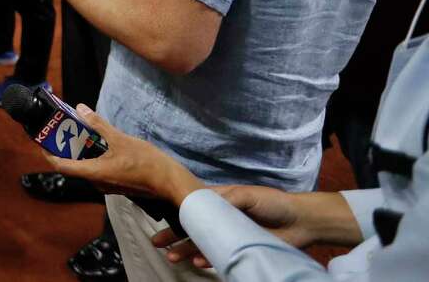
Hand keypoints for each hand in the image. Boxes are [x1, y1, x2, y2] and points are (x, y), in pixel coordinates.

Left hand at [41, 104, 204, 207]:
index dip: (47, 153)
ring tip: (77, 131)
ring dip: (79, 151)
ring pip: (86, 167)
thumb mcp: (120, 139)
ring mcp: (107, 184)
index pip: (60, 166)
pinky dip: (93, 155)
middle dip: (64, 148)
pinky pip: (98, 168)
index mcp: (93, 173)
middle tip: (59, 129)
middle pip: (72, 166)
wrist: (170, 182)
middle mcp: (97, 182)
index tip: (39, 139)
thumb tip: (80, 109)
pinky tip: (98, 142)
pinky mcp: (117, 182)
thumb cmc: (145, 162)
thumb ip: (98, 125)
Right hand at [151, 185, 320, 269]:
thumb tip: (205, 205)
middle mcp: (220, 218)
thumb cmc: (273, 203)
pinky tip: (198, 262)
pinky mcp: (239, 251)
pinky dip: (207, 260)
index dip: (175, 209)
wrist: (301, 223)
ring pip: (202, 244)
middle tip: (157, 243)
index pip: (192, 204)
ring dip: (186, 250)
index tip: (158, 215)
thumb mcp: (247, 195)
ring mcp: (228, 236)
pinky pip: (218, 257)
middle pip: (192, 226)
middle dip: (173, 234)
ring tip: (171, 257)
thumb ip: (227, 199)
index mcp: (219, 200)